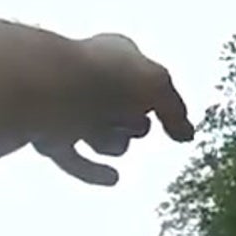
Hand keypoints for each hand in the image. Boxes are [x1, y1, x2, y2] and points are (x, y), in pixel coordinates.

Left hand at [30, 33, 193, 185]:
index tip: (171, 121)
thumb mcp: (156, 85)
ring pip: (105, 139)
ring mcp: (68, 109)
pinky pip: (76, 161)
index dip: (157, 99)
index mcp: (114, 57)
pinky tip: (113, 178)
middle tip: (128, 118)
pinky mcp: (49, 136)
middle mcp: (90, 80)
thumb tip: (186, 134)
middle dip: (133, 124)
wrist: (49, 88)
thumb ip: (175, 111)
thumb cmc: (104, 77)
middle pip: (127, 115)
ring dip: (112, 142)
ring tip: (106, 136)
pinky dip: (93, 171)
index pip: (146, 82)